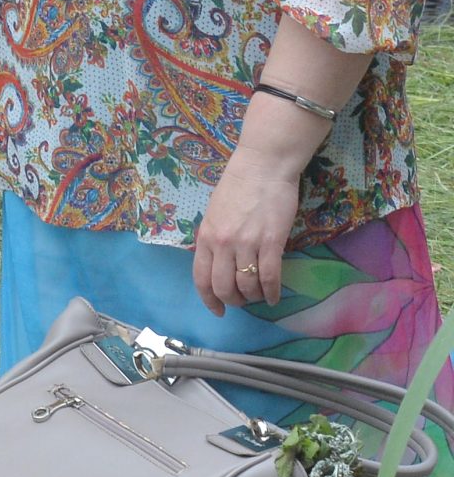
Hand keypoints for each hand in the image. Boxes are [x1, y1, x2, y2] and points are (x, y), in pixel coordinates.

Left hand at [193, 146, 298, 316]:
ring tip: (261, 296)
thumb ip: (213, 239)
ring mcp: (246, 243)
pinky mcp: (271, 242)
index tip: (217, 310)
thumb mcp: (214, 214)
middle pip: (223, 287)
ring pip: (247, 285)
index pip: (201, 278)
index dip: (209, 299)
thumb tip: (217, 262)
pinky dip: (273, 292)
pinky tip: (275, 296)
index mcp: (205, 237)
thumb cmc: (238, 187)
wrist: (262, 167)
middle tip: (244, 301)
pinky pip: (270, 277)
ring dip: (255, 297)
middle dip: (234, 301)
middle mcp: (222, 244)